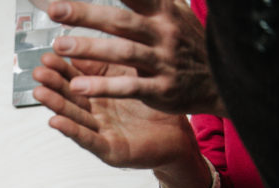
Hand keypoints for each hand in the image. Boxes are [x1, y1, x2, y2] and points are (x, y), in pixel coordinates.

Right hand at [32, 52, 198, 170]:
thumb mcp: (132, 78)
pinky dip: (72, 131)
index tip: (48, 54)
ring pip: (75, 116)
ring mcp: (102, 132)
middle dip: (53, 84)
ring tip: (40, 92)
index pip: (77, 78)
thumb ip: (109, 66)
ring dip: (56, 105)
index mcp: (102, 95)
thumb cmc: (156, 109)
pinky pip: (89, 140)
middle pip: (71, 97)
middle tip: (39, 72)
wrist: (179, 137)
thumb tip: (85, 45)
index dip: (61, 67)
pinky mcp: (110, 150)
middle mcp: (97, 113)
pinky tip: (56, 121)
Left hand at [45, 0, 224, 115]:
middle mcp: (163, 32)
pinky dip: (103, 86)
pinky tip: (78, 86)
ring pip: (123, 52)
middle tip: (55, 9)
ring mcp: (163, 60)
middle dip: (86, 13)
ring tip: (59, 45)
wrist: (223, 80)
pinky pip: (129, 87)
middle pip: (121, 20)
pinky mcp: (161, 88)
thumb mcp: (173, 12)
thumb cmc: (186, 43)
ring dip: (90, 47)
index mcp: (163, 11)